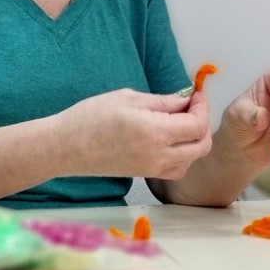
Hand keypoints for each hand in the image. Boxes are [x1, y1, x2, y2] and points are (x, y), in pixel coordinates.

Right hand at [61, 88, 211, 179]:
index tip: (196, 94)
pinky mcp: (144, 174)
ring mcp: (152, 169)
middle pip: (201, 146)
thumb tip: (185, 99)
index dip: (202, 107)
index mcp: (155, 133)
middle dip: (203, 124)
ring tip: (180, 122)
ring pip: (191, 160)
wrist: (66, 147)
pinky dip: (183, 155)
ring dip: (194, 141)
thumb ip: (162, 101)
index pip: (197, 125)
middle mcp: (159, 156)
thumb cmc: (91, 117)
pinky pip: (176, 169)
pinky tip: (169, 139)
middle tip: (192, 107)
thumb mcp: (128, 98)